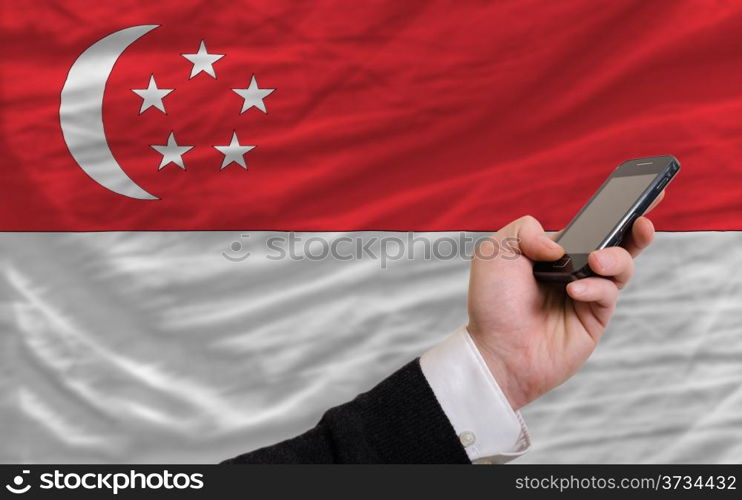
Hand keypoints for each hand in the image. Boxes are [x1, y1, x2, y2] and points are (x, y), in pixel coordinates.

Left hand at [467, 194, 662, 409]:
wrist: (496, 350)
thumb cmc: (492, 304)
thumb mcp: (495, 253)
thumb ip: (524, 231)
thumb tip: (558, 245)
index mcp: (552, 252)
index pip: (586, 225)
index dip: (610, 209)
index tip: (633, 188)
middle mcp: (574, 270)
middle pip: (616, 242)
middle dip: (636, 226)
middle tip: (643, 215)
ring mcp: (587, 294)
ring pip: (621, 265)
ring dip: (614, 257)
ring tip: (595, 260)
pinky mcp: (595, 318)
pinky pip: (608, 293)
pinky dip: (595, 287)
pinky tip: (574, 290)